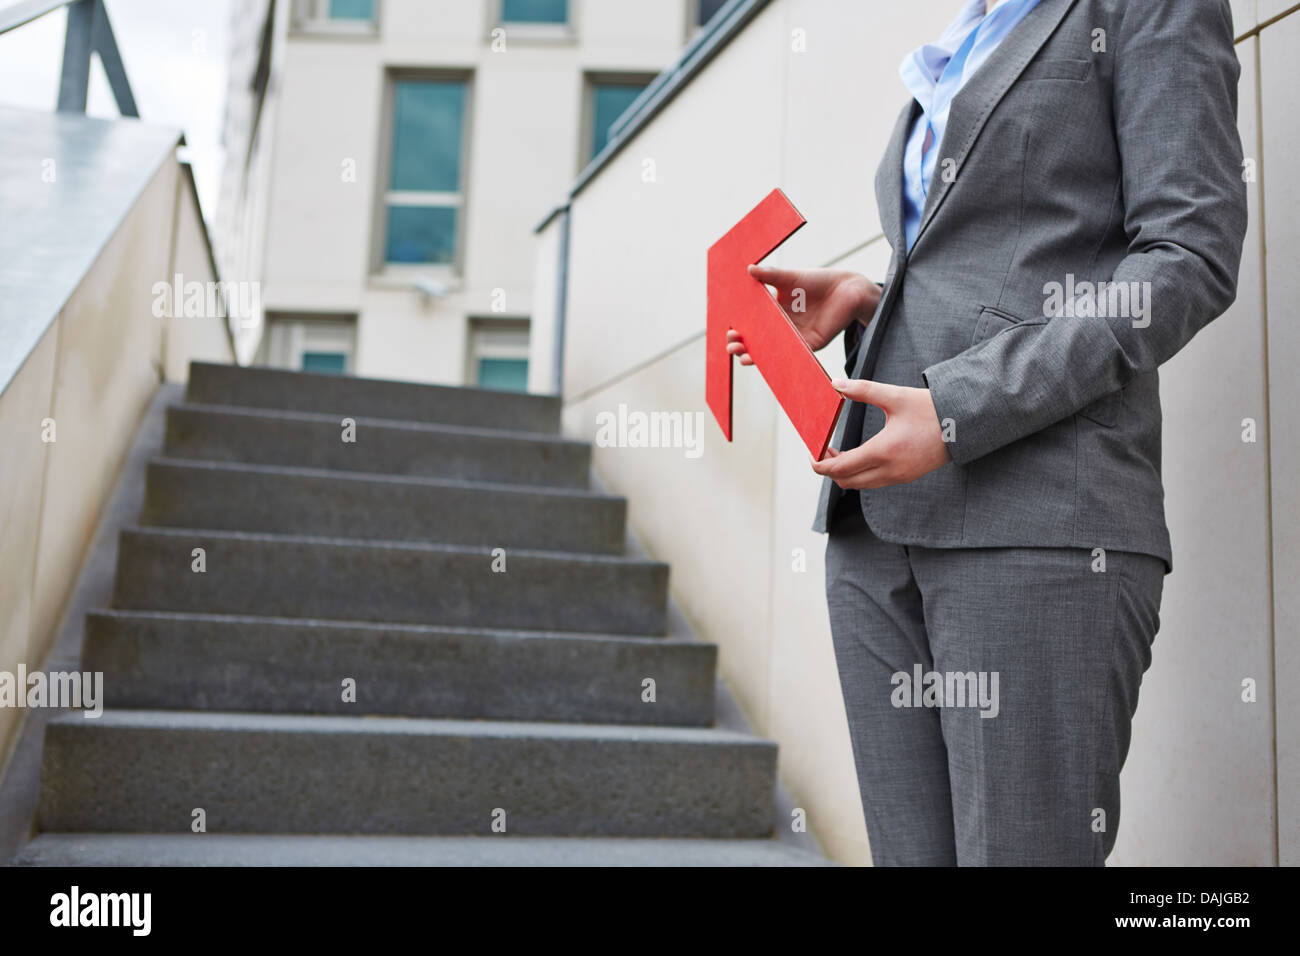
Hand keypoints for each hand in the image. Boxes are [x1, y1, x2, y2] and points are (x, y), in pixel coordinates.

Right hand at [726, 266, 879, 365]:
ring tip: (745, 358)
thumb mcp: (791, 277)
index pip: (751, 325)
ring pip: (772, 352)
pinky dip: (781, 357)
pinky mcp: (810, 344)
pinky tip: (770, 358)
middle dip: (742, 347)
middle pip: (757, 342)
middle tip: (733, 346)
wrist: (847, 289)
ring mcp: (795, 337)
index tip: (730, 330)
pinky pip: (793, 354)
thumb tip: (750, 269)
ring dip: (757, 357)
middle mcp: (782, 327)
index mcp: (774, 312)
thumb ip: (771, 275)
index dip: (738, 330)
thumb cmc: (818, 281)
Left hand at [812, 378, 951, 488]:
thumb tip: (835, 383)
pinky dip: (861, 474)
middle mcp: (889, 470)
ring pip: (860, 484)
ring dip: (845, 472)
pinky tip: (860, 455)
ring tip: (838, 452)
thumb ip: (863, 390)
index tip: (813, 452)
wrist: (965, 423)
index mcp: (883, 451)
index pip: (840, 469)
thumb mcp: (895, 396)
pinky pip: (875, 482)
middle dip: (830, 469)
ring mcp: (899, 477)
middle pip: (846, 481)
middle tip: (824, 451)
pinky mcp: (906, 477)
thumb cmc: (930, 408)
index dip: (820, 464)